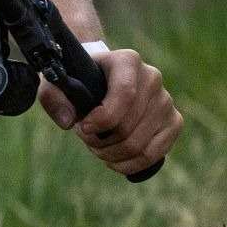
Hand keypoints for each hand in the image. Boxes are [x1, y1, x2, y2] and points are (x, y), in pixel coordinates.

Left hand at [39, 46, 182, 176]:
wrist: (101, 82)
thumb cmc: (78, 83)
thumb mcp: (56, 85)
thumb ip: (53, 98)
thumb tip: (69, 122)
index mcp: (127, 61)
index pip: (125, 94)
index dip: (102, 119)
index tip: (82, 128)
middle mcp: (152, 78)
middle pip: (127, 127)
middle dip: (99, 141)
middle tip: (86, 136)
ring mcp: (166, 101)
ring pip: (138, 145)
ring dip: (110, 154)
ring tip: (98, 145)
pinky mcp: (174, 121)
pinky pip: (154, 155)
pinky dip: (128, 164)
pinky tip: (114, 159)